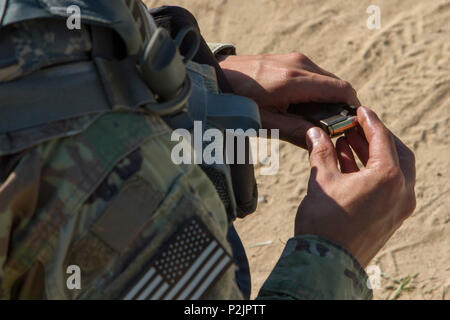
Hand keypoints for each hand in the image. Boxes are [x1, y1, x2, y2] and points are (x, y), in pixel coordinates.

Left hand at [219, 53, 359, 147]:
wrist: (217, 78)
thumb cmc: (238, 102)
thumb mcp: (266, 123)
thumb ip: (296, 131)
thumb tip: (322, 141)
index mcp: (295, 81)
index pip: (341, 90)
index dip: (351, 109)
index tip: (348, 126)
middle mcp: (299, 64)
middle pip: (337, 85)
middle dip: (338, 107)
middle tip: (329, 128)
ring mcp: (295, 58)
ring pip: (326, 80)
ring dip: (326, 99)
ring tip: (311, 119)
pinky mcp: (289, 58)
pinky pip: (314, 75)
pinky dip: (315, 91)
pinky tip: (301, 106)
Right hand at [294, 107, 415, 266]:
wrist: (326, 262)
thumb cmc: (325, 222)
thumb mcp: (322, 180)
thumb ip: (321, 152)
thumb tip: (315, 133)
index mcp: (389, 178)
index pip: (382, 139)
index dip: (369, 121)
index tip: (360, 111)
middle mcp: (401, 192)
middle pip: (396, 153)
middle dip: (375, 138)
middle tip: (355, 127)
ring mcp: (398, 207)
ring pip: (393, 171)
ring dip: (371, 155)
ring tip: (347, 143)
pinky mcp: (390, 218)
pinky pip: (386, 187)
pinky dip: (371, 173)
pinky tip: (349, 165)